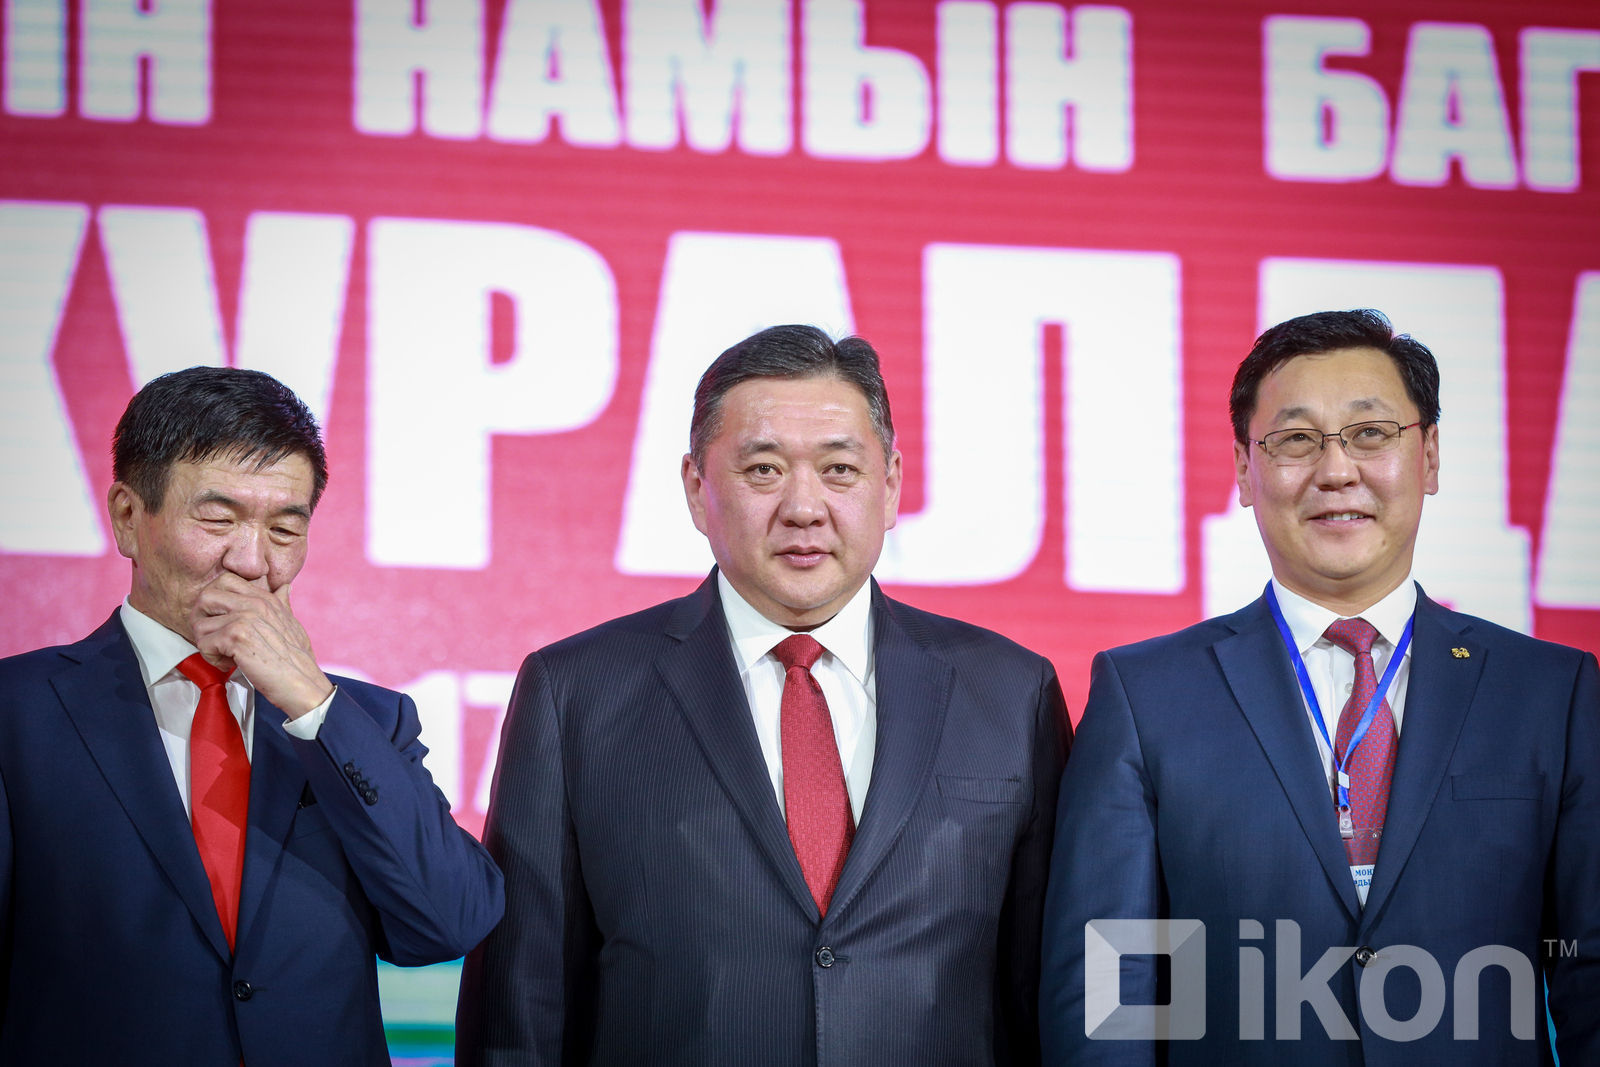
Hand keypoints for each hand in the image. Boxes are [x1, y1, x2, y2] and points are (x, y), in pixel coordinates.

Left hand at [190, 573, 334, 717]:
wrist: (303, 683)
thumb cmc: (297, 660)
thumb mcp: (291, 623)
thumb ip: (282, 603)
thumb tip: (283, 588)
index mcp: (265, 598)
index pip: (225, 580)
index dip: (215, 601)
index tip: (220, 620)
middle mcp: (255, 603)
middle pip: (206, 596)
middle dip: (202, 620)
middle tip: (214, 638)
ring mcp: (245, 618)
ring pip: (200, 624)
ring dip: (207, 644)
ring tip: (225, 656)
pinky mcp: (236, 637)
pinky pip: (204, 644)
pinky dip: (212, 659)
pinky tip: (230, 665)